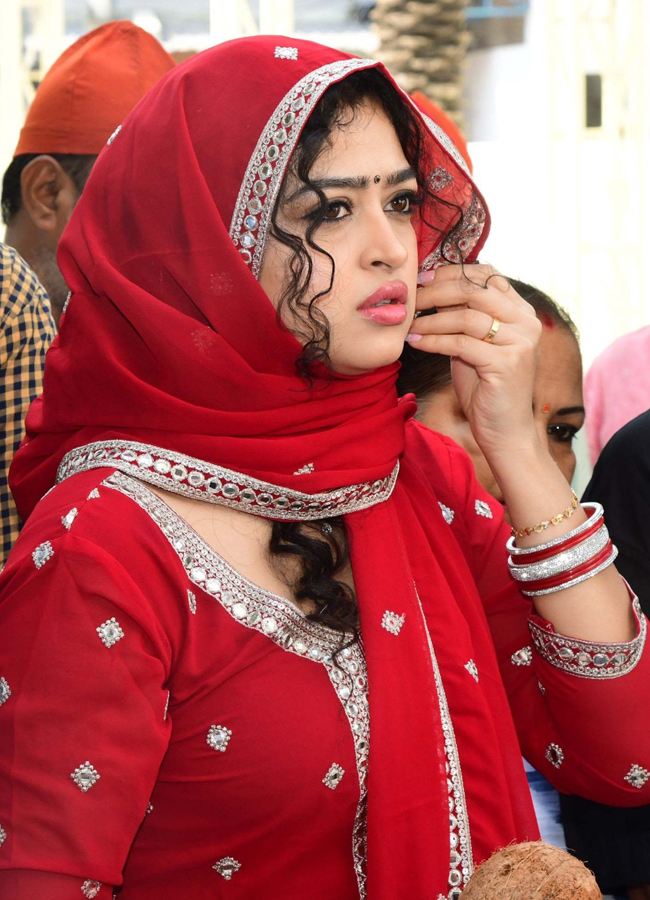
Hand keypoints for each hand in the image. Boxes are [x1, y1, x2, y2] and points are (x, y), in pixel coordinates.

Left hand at [406, 263, 541, 459]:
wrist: (505, 431)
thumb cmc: (486, 389)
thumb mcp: (474, 345)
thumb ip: (463, 317)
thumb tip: (432, 289)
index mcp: (522, 313)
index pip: (488, 276)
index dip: (454, 273)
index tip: (424, 278)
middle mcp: (526, 323)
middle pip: (475, 290)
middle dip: (437, 291)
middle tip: (411, 298)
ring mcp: (520, 343)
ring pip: (466, 316)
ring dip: (430, 319)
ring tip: (409, 324)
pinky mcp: (506, 364)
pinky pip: (460, 343)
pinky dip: (433, 341)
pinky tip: (416, 342)